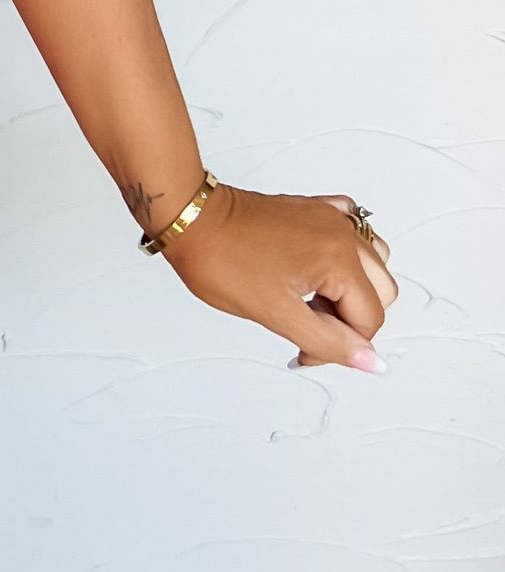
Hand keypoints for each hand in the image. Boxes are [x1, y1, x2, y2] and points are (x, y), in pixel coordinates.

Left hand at [159, 180, 396, 370]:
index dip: (340, 347)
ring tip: (312, 299)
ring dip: (353, 289)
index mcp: (339, 257)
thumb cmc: (220, 259)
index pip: (370, 320)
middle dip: (349, 320)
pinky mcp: (315, 210)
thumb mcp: (275, 314)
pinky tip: (320, 270)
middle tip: (308, 326)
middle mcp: (342, 232)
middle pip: (380, 293)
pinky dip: (347, 257)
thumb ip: (328, 342)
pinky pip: (354, 232)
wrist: (191, 218)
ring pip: (374, 263)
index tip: (305, 351)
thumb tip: (370, 362)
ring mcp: (330, 217)